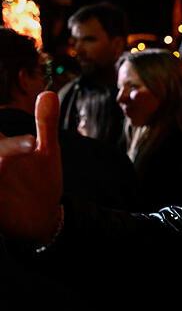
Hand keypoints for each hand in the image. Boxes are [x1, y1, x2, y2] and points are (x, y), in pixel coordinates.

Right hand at [0, 91, 62, 244]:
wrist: (44, 217)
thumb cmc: (41, 181)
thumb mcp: (47, 151)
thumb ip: (45, 124)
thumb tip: (49, 93)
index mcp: (1, 147)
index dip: (9, 139)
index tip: (27, 138)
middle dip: (4, 147)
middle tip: (29, 143)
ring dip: (3, 155)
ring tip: (15, 155)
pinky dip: (0, 188)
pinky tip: (6, 167)